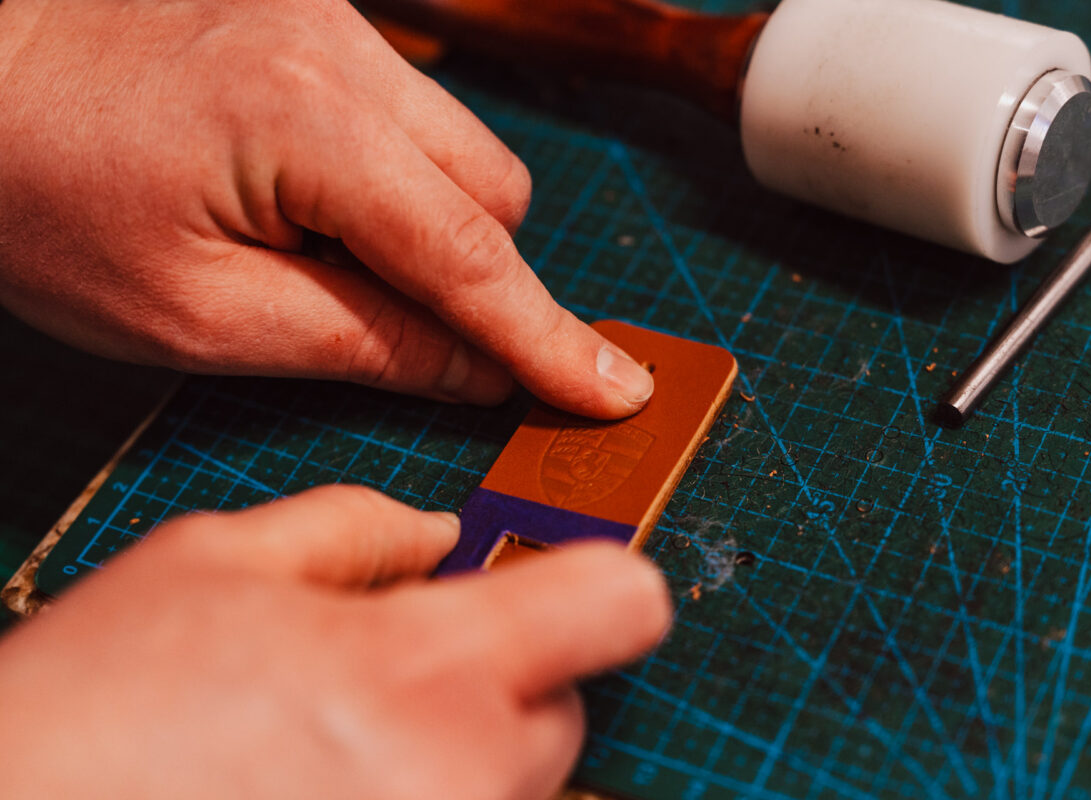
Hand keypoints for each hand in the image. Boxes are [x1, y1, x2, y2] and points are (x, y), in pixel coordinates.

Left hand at [0, 0, 653, 416]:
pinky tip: (308, 198)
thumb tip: (478, 371)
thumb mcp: (192, 313)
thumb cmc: (39, 194)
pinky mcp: (313, 12)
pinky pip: (409, 112)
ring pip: (463, 148)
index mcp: (309, 123)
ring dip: (435, 224)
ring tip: (325, 255)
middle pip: (495, 188)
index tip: (614, 391)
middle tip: (399, 329)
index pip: (471, 256)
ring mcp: (331, 18)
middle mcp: (342, 48)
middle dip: (476, 276)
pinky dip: (393, 177)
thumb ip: (358, 342)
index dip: (547, 338)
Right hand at [0, 486, 671, 798]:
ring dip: (458, 753)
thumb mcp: (214, 563)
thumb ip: (356, 528)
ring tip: (333, 749)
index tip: (558, 580)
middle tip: (384, 679)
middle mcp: (462, 781)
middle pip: (565, 709)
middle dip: (499, 682)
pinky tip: (329, 792)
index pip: (622, 605)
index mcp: (425, 669)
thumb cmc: (90, 713)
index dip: (597, 578)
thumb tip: (437, 533)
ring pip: (517, 785)